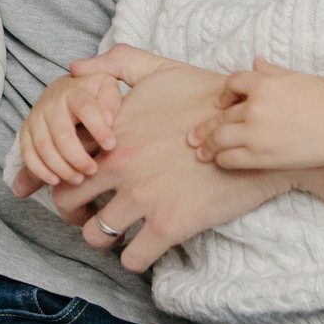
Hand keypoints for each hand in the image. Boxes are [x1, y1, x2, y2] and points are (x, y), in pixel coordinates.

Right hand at [16, 72, 124, 187]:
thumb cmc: (92, 95)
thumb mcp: (106, 88)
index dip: (98, 128)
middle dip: (78, 158)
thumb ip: (111, 99)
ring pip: (44, 147)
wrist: (63, 92)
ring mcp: (36, 118)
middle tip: (93, 170)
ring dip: (61, 168)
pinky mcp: (26, 132)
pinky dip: (40, 171)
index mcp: (75, 92)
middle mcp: (51, 104)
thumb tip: (108, 119)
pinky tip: (56, 181)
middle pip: (62, 135)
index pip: (86, 108)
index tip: (111, 146)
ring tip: (79, 179)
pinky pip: (27, 154)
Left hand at [38, 56, 291, 271]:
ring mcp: (143, 196)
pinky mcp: (170, 224)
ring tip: (118, 235)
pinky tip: (144, 249)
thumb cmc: (210, 98)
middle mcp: (120, 164)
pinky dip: (134, 260)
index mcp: (113, 131)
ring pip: (95, 236)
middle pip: (66, 201)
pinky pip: (133, 259)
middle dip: (73, 212)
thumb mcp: (161, 69)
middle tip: (88, 215)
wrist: (261, 130)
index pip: (63, 157)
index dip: (62, 172)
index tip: (78, 180)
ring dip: (102, 238)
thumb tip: (76, 67)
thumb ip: (118, 63)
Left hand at [188, 58, 323, 170]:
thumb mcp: (298, 78)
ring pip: (220, 139)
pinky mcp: (263, 156)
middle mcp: (255, 106)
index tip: (220, 105)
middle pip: (221, 116)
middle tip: (193, 136)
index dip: (224, 95)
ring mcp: (257, 132)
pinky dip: (223, 160)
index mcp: (264, 83)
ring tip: (201, 152)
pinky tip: (221, 161)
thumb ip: (273, 72)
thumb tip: (256, 62)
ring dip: (208, 146)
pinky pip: (232, 159)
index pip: (232, 84)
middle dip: (205, 127)